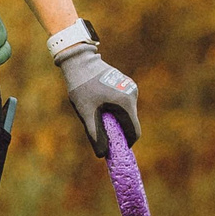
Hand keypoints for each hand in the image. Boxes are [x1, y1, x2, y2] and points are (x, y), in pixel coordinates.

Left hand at [50, 23, 139, 156]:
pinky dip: (114, 109)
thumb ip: (95, 134)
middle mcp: (133, 95)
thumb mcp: (86, 112)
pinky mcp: (126, 84)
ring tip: (96, 111)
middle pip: (129, 122)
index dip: (126, 144)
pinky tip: (99, 103)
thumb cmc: (82, 87)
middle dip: (117, 131)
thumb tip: (102, 154)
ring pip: (126, 112)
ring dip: (115, 119)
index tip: (116, 151)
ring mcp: (131, 88)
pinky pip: (123, 103)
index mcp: (125, 103)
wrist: (80, 61)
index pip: (134, 131)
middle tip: (101, 132)